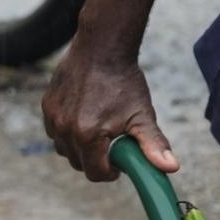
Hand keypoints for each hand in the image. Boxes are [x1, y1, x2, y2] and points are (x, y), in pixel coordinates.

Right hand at [44, 40, 170, 182]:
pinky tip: (84, 117)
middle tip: (112, 146)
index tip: (120, 164)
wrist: (102, 46)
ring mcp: (53, 117)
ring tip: (99, 132)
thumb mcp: (142, 115)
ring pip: (65, 149)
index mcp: (88, 135)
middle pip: (78, 164)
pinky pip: (55, 132)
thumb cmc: (124, 81)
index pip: (95, 173)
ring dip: (80, 148)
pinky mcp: (47, 105)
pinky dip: (68, 133)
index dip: (111, 172)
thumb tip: (172, 168)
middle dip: (96, 161)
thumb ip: (153, 144)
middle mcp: (65, 128)